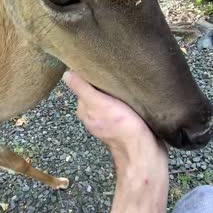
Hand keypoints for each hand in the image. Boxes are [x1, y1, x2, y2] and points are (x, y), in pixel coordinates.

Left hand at [63, 71, 168, 212]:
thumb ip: (82, 89)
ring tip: (126, 75)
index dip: (89, 72)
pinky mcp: (127, 121)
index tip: (97, 59)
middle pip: (97, 89)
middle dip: (104, 78)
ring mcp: (111, 118)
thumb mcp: (98, 104)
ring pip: (111, 96)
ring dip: (117, 87)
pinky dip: (128, 96)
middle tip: (115, 64)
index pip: (83, 84)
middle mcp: (96, 113)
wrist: (145, 152)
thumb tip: (67, 73)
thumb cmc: (121, 127)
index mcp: (85, 109)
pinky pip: (124, 103)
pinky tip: (134, 90)